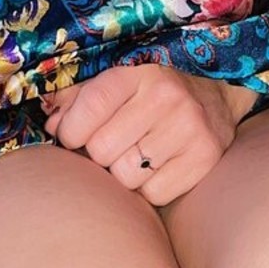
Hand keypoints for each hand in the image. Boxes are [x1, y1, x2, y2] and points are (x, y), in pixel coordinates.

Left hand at [39, 65, 252, 205]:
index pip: (89, 108)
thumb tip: (51, 124)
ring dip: (124, 172)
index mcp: (138, 72)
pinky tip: (158, 165)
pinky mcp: (204, 158)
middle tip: (115, 142)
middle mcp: (166, 96)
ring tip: (138, 151)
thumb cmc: (153, 89)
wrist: (217, 95)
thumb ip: (79, 98)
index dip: (71, 130)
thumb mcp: (118, 79)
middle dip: (99, 152)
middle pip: (101, 149)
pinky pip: (153, 194)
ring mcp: (188, 128)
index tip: (74, 134)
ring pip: (124, 176)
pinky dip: (149, 187)